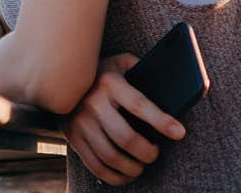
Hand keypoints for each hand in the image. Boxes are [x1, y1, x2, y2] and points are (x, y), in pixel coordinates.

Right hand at [58, 53, 185, 185]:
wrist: (61, 78)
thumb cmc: (102, 72)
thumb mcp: (121, 63)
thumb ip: (142, 71)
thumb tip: (170, 89)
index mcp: (110, 83)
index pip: (139, 105)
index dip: (161, 121)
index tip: (179, 133)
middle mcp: (93, 102)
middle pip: (126, 138)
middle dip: (147, 152)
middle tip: (155, 154)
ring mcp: (80, 122)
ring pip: (111, 156)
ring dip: (132, 168)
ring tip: (141, 166)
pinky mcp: (72, 137)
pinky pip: (95, 165)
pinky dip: (114, 176)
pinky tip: (125, 175)